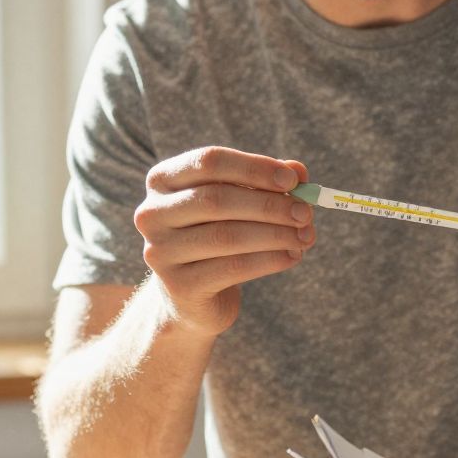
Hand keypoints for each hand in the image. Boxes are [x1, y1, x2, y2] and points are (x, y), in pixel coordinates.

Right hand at [134, 146, 315, 337]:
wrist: (191, 296)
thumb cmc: (217, 236)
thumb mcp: (239, 203)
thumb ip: (265, 184)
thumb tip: (299, 171)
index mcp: (163, 180)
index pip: (209, 162)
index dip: (254, 167)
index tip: (293, 179)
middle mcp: (152, 213)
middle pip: (217, 199)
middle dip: (269, 205)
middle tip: (306, 212)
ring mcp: (161, 251)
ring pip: (226, 236)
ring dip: (275, 234)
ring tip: (305, 236)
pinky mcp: (179, 286)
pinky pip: (233, 268)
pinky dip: (269, 260)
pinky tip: (292, 256)